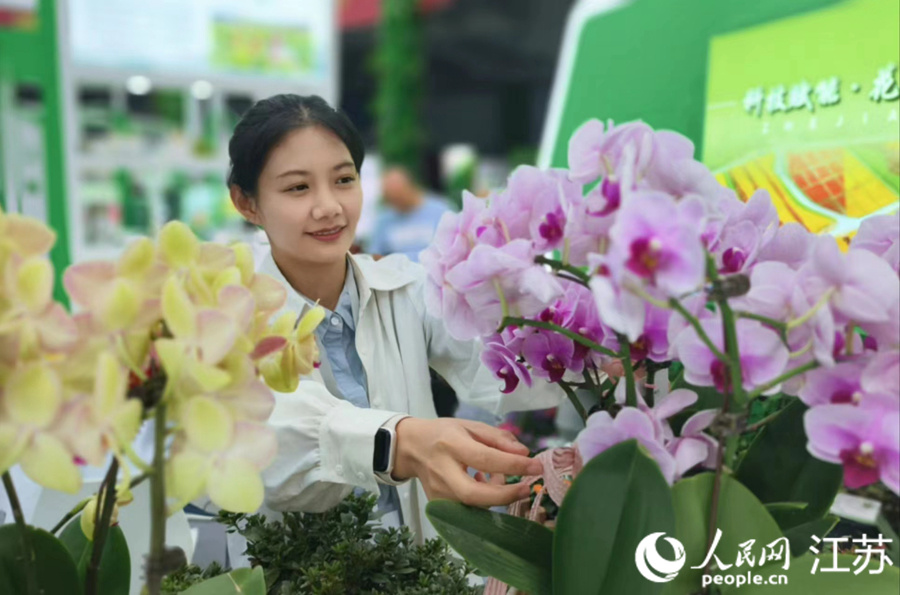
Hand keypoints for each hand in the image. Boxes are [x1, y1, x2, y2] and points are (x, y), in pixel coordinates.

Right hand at [392, 418, 539, 507]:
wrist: (410, 447)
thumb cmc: (443, 433)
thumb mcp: (470, 426)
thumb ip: (498, 438)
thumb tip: (524, 453)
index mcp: (451, 444)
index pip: (485, 458)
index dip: (513, 465)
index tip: (536, 466)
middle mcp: (442, 470)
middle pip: (476, 494)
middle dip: (506, 495)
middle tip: (527, 488)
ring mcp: (438, 491)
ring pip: (474, 505)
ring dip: (496, 495)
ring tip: (501, 478)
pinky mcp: (438, 504)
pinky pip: (468, 507)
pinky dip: (484, 498)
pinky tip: (484, 483)